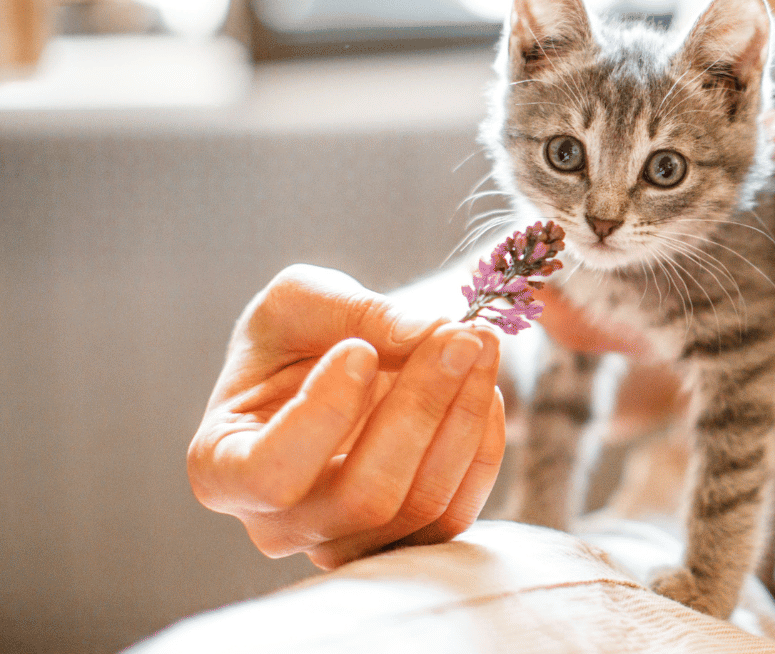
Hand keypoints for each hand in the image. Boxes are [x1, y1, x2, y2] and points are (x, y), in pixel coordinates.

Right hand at [187, 265, 505, 568]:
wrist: (333, 360)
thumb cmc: (298, 334)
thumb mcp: (304, 299)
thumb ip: (357, 312)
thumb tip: (427, 334)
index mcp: (222, 467)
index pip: (271, 474)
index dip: (324, 417)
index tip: (359, 350)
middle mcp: (277, 524)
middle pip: (364, 495)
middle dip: (422, 407)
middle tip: (459, 334)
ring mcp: (344, 541)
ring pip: (419, 506)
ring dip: (463, 418)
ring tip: (480, 345)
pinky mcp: (404, 542)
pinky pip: (455, 512)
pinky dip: (482, 446)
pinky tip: (486, 388)